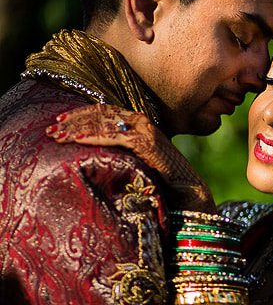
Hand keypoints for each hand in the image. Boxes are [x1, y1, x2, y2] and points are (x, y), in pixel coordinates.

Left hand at [47, 104, 215, 212]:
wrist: (189, 193)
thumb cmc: (164, 181)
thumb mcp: (137, 160)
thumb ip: (122, 151)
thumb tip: (97, 152)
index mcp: (138, 124)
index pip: (104, 112)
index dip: (80, 115)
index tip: (59, 123)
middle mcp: (142, 122)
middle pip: (100, 113)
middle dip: (73, 121)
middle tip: (51, 131)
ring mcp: (145, 130)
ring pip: (104, 122)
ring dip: (78, 128)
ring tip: (58, 136)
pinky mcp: (146, 142)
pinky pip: (114, 135)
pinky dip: (94, 135)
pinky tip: (77, 140)